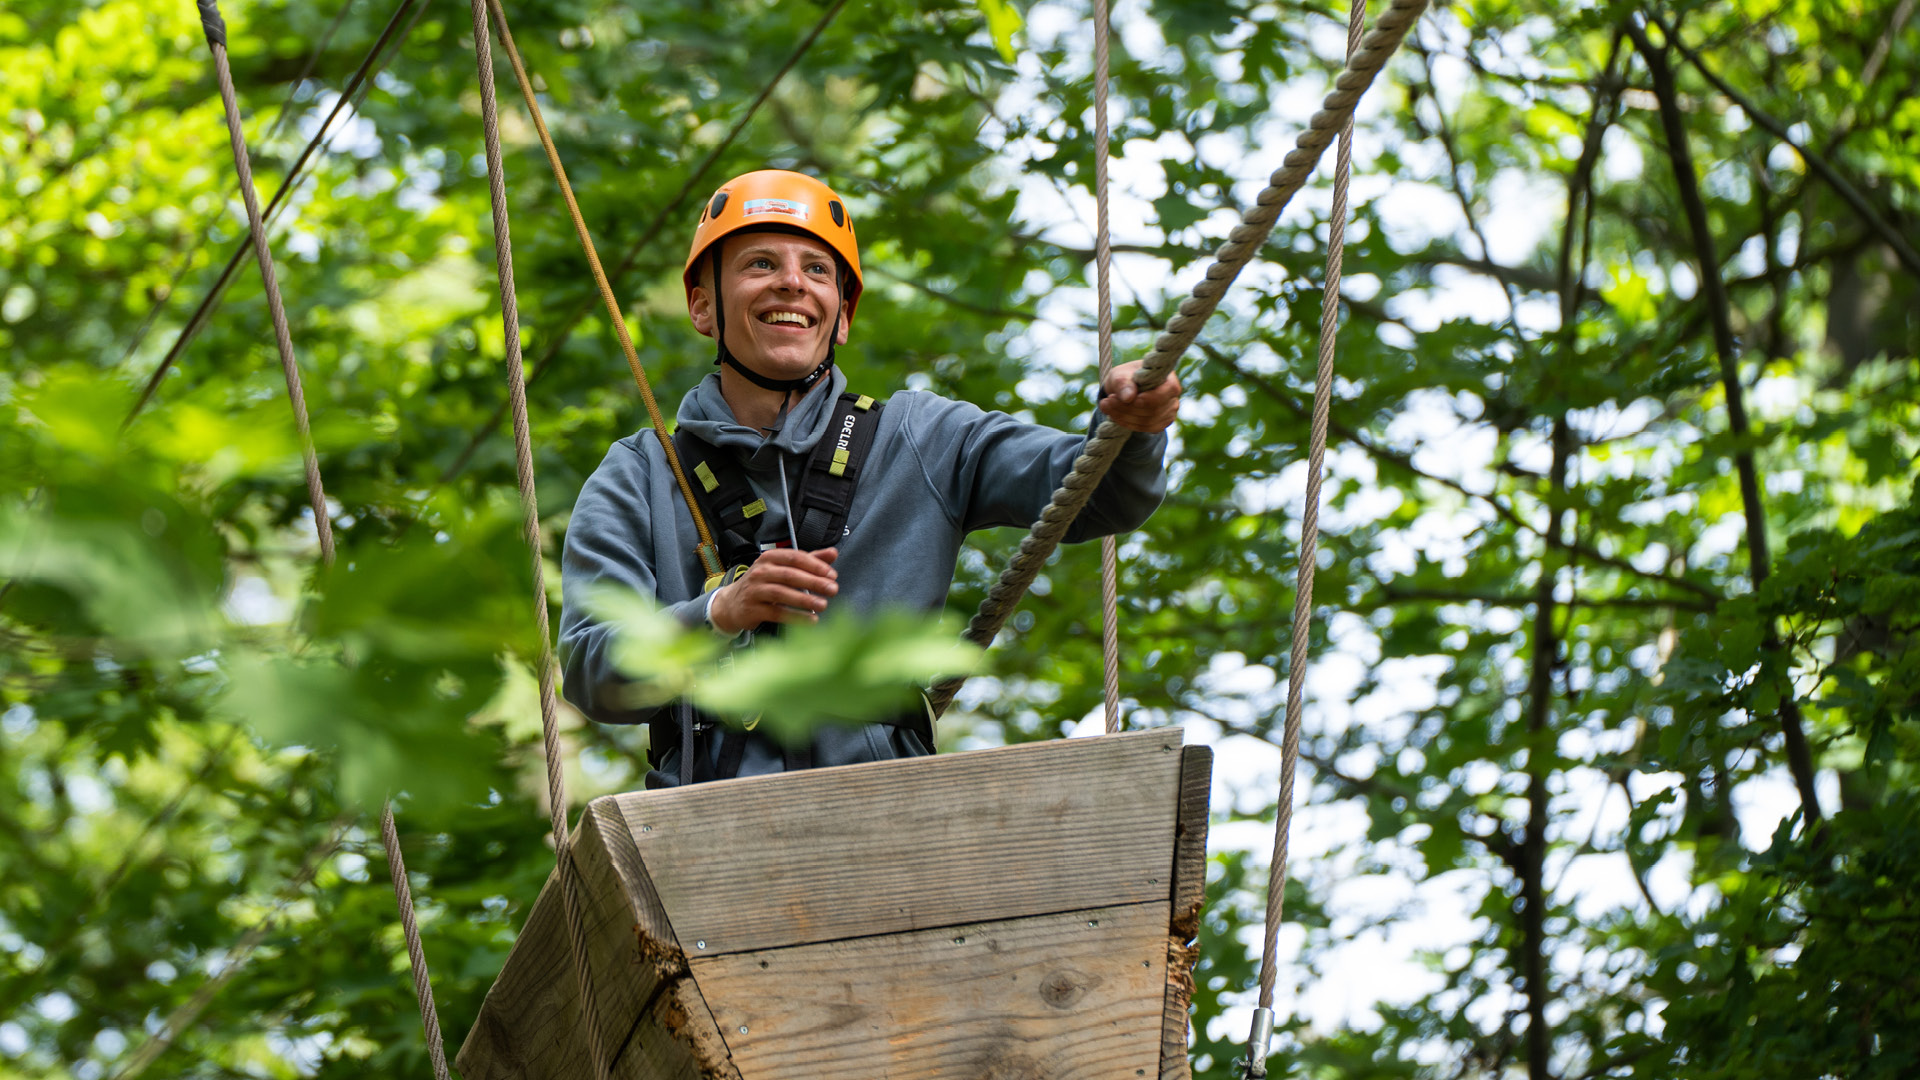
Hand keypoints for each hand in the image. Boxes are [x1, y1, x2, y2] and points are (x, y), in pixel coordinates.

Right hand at [709, 547, 838, 633]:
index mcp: (770, 558)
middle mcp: (760, 572)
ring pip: (782, 593)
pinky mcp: (752, 609)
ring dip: (805, 600)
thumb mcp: (783, 568)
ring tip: (823, 605)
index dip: (815, 565)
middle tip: (833, 589)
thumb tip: (833, 553)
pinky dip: (796, 616)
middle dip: (814, 582)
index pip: (795, 557)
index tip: (832, 575)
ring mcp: (754, 591)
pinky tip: (811, 619)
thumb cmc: (763, 584)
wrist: (732, 604)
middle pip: (790, 575)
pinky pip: (777, 613)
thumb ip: (809, 561)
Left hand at [1098, 360, 1181, 433]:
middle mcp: (1172, 397)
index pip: (1169, 390)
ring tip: (1106, 405)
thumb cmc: (1125, 378)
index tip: (1129, 399)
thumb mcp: (1119, 375)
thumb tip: (1128, 397)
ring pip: (1148, 421)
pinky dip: (1126, 423)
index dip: (1150, 398)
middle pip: (1155, 409)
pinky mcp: (1159, 424)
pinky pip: (1144, 428)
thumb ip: (1123, 383)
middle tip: (1107, 400)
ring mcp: (1168, 413)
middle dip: (1129, 407)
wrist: (1124, 390)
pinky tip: (1114, 415)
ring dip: (1124, 416)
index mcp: (1169, 379)